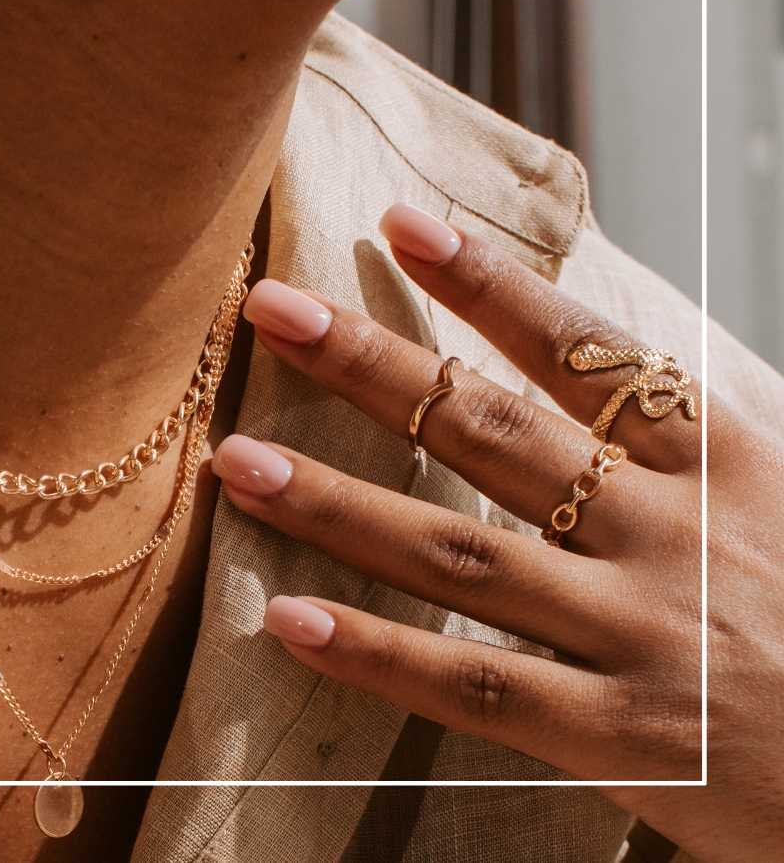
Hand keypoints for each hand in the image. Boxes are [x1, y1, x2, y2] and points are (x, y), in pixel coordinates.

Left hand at [211, 203, 783, 861]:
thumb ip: (684, 437)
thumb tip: (587, 366)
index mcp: (721, 459)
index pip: (582, 349)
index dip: (487, 282)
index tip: (399, 224)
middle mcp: (670, 531)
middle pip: (490, 430)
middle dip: (372, 363)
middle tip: (270, 308)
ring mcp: (640, 633)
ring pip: (459, 552)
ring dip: (338, 501)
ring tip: (239, 461)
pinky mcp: (623, 736)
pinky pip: (478, 684)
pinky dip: (380, 653)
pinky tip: (289, 621)